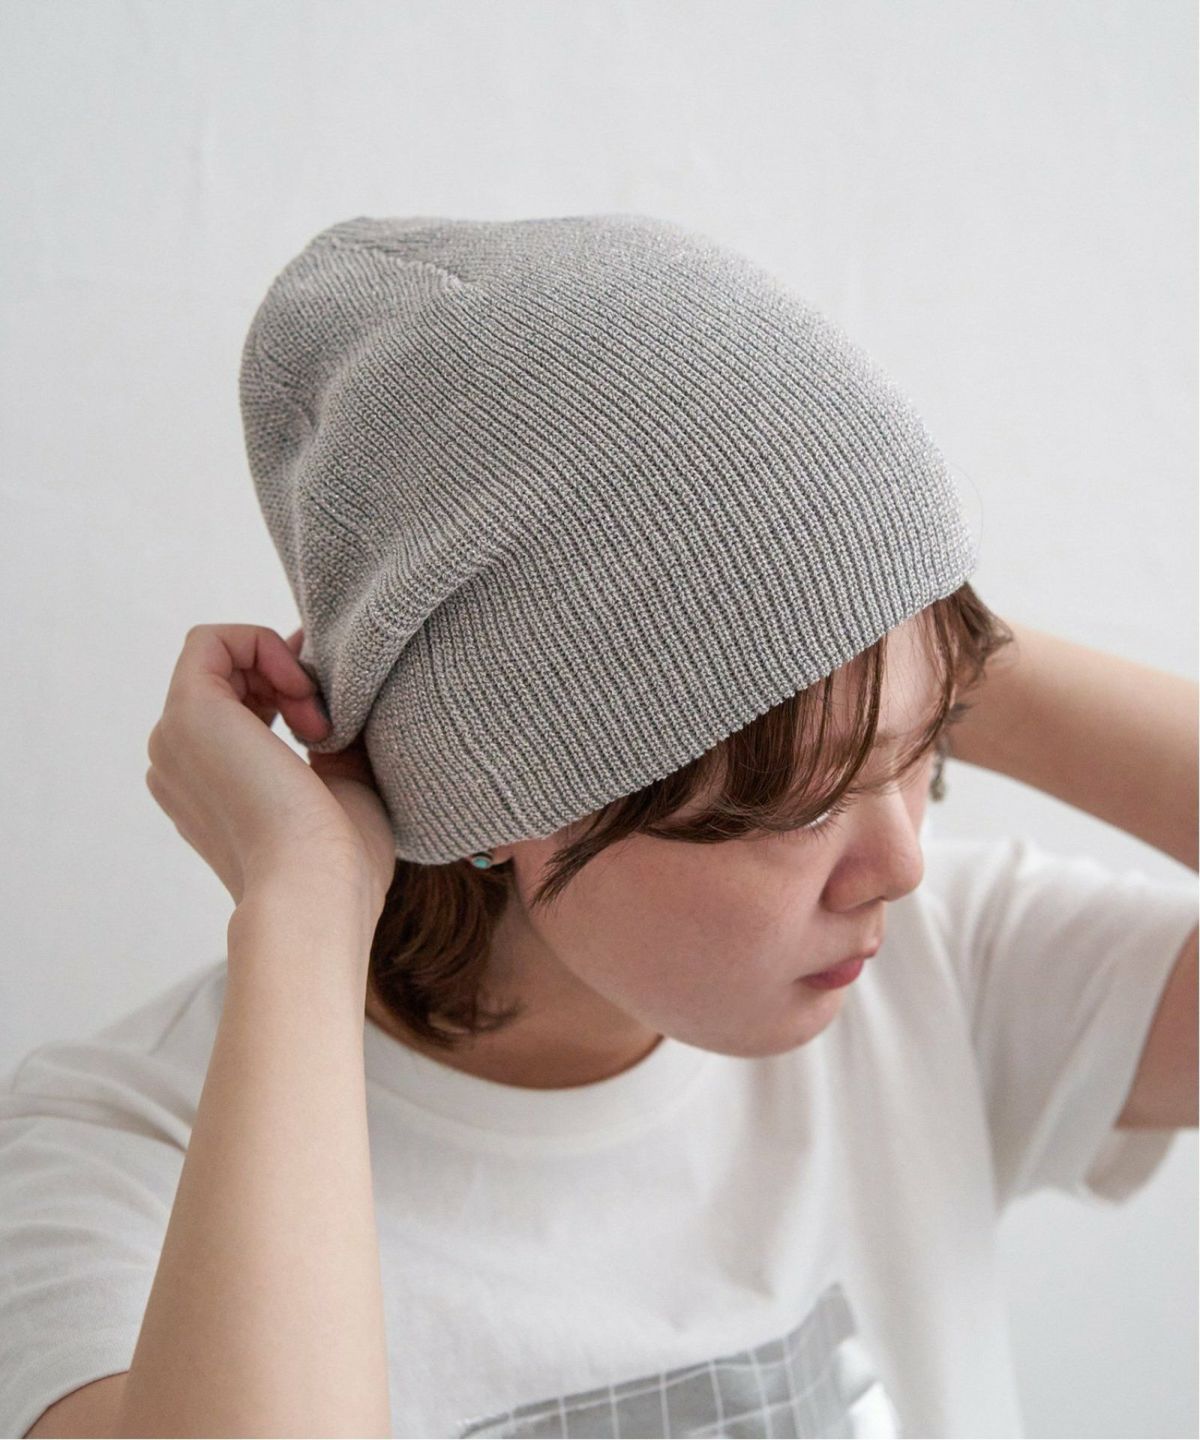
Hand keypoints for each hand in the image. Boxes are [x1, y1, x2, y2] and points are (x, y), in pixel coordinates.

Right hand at [145, 624, 395, 916]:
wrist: (316, 889)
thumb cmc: (339, 859)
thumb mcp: (340, 785)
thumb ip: (327, 738)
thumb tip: (333, 689)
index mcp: (205, 788)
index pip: (238, 708)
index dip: (286, 688)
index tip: (331, 708)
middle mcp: (178, 763)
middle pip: (227, 680)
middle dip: (286, 678)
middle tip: (328, 719)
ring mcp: (174, 739)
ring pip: (218, 658)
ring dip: (280, 669)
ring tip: (318, 720)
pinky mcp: (186, 713)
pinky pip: (211, 641)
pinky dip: (262, 645)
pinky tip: (301, 691)